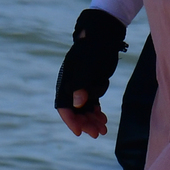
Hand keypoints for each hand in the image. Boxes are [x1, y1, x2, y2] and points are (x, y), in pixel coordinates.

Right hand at [54, 9, 126, 138]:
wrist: (103, 36)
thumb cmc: (93, 49)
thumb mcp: (86, 66)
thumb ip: (81, 84)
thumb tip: (78, 103)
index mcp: (66, 83)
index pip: (64, 107)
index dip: (71, 121)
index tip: (80, 132)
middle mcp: (72, 88)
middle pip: (76, 112)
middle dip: (86, 123)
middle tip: (98, 133)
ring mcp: (81, 88)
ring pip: (85, 110)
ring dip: (93, 121)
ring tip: (104, 129)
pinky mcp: (91, 86)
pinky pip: (92, 104)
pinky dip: (97, 113)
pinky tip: (104, 119)